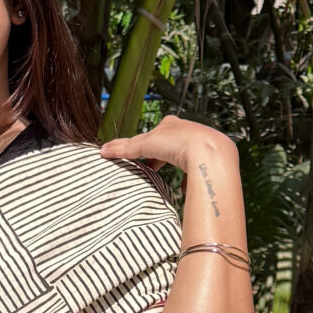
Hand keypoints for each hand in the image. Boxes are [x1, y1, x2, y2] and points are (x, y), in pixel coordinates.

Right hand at [100, 117, 237, 180]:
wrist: (210, 152)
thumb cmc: (178, 142)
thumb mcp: (147, 144)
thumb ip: (125, 148)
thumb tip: (103, 151)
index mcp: (170, 124)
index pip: (149, 136)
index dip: (137, 146)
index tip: (129, 155)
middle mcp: (186, 132)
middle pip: (166, 145)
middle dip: (156, 155)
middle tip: (145, 166)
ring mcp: (199, 146)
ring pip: (181, 157)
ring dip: (171, 166)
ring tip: (161, 177)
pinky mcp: (208, 162)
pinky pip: (194, 172)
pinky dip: (186, 179)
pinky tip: (183, 189)